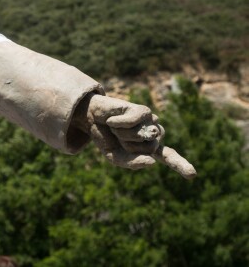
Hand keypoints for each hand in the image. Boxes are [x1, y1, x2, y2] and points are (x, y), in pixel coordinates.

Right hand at [73, 93, 196, 178]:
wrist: (92, 118)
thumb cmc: (107, 137)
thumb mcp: (116, 158)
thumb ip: (133, 163)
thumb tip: (153, 162)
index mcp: (149, 147)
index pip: (168, 156)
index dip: (180, 164)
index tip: (192, 174)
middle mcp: (154, 133)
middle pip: (149, 149)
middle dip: (128, 145)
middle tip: (117, 136)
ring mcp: (150, 121)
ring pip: (142, 136)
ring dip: (122, 134)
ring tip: (116, 127)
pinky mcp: (143, 110)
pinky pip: (134, 121)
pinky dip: (119, 123)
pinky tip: (113, 119)